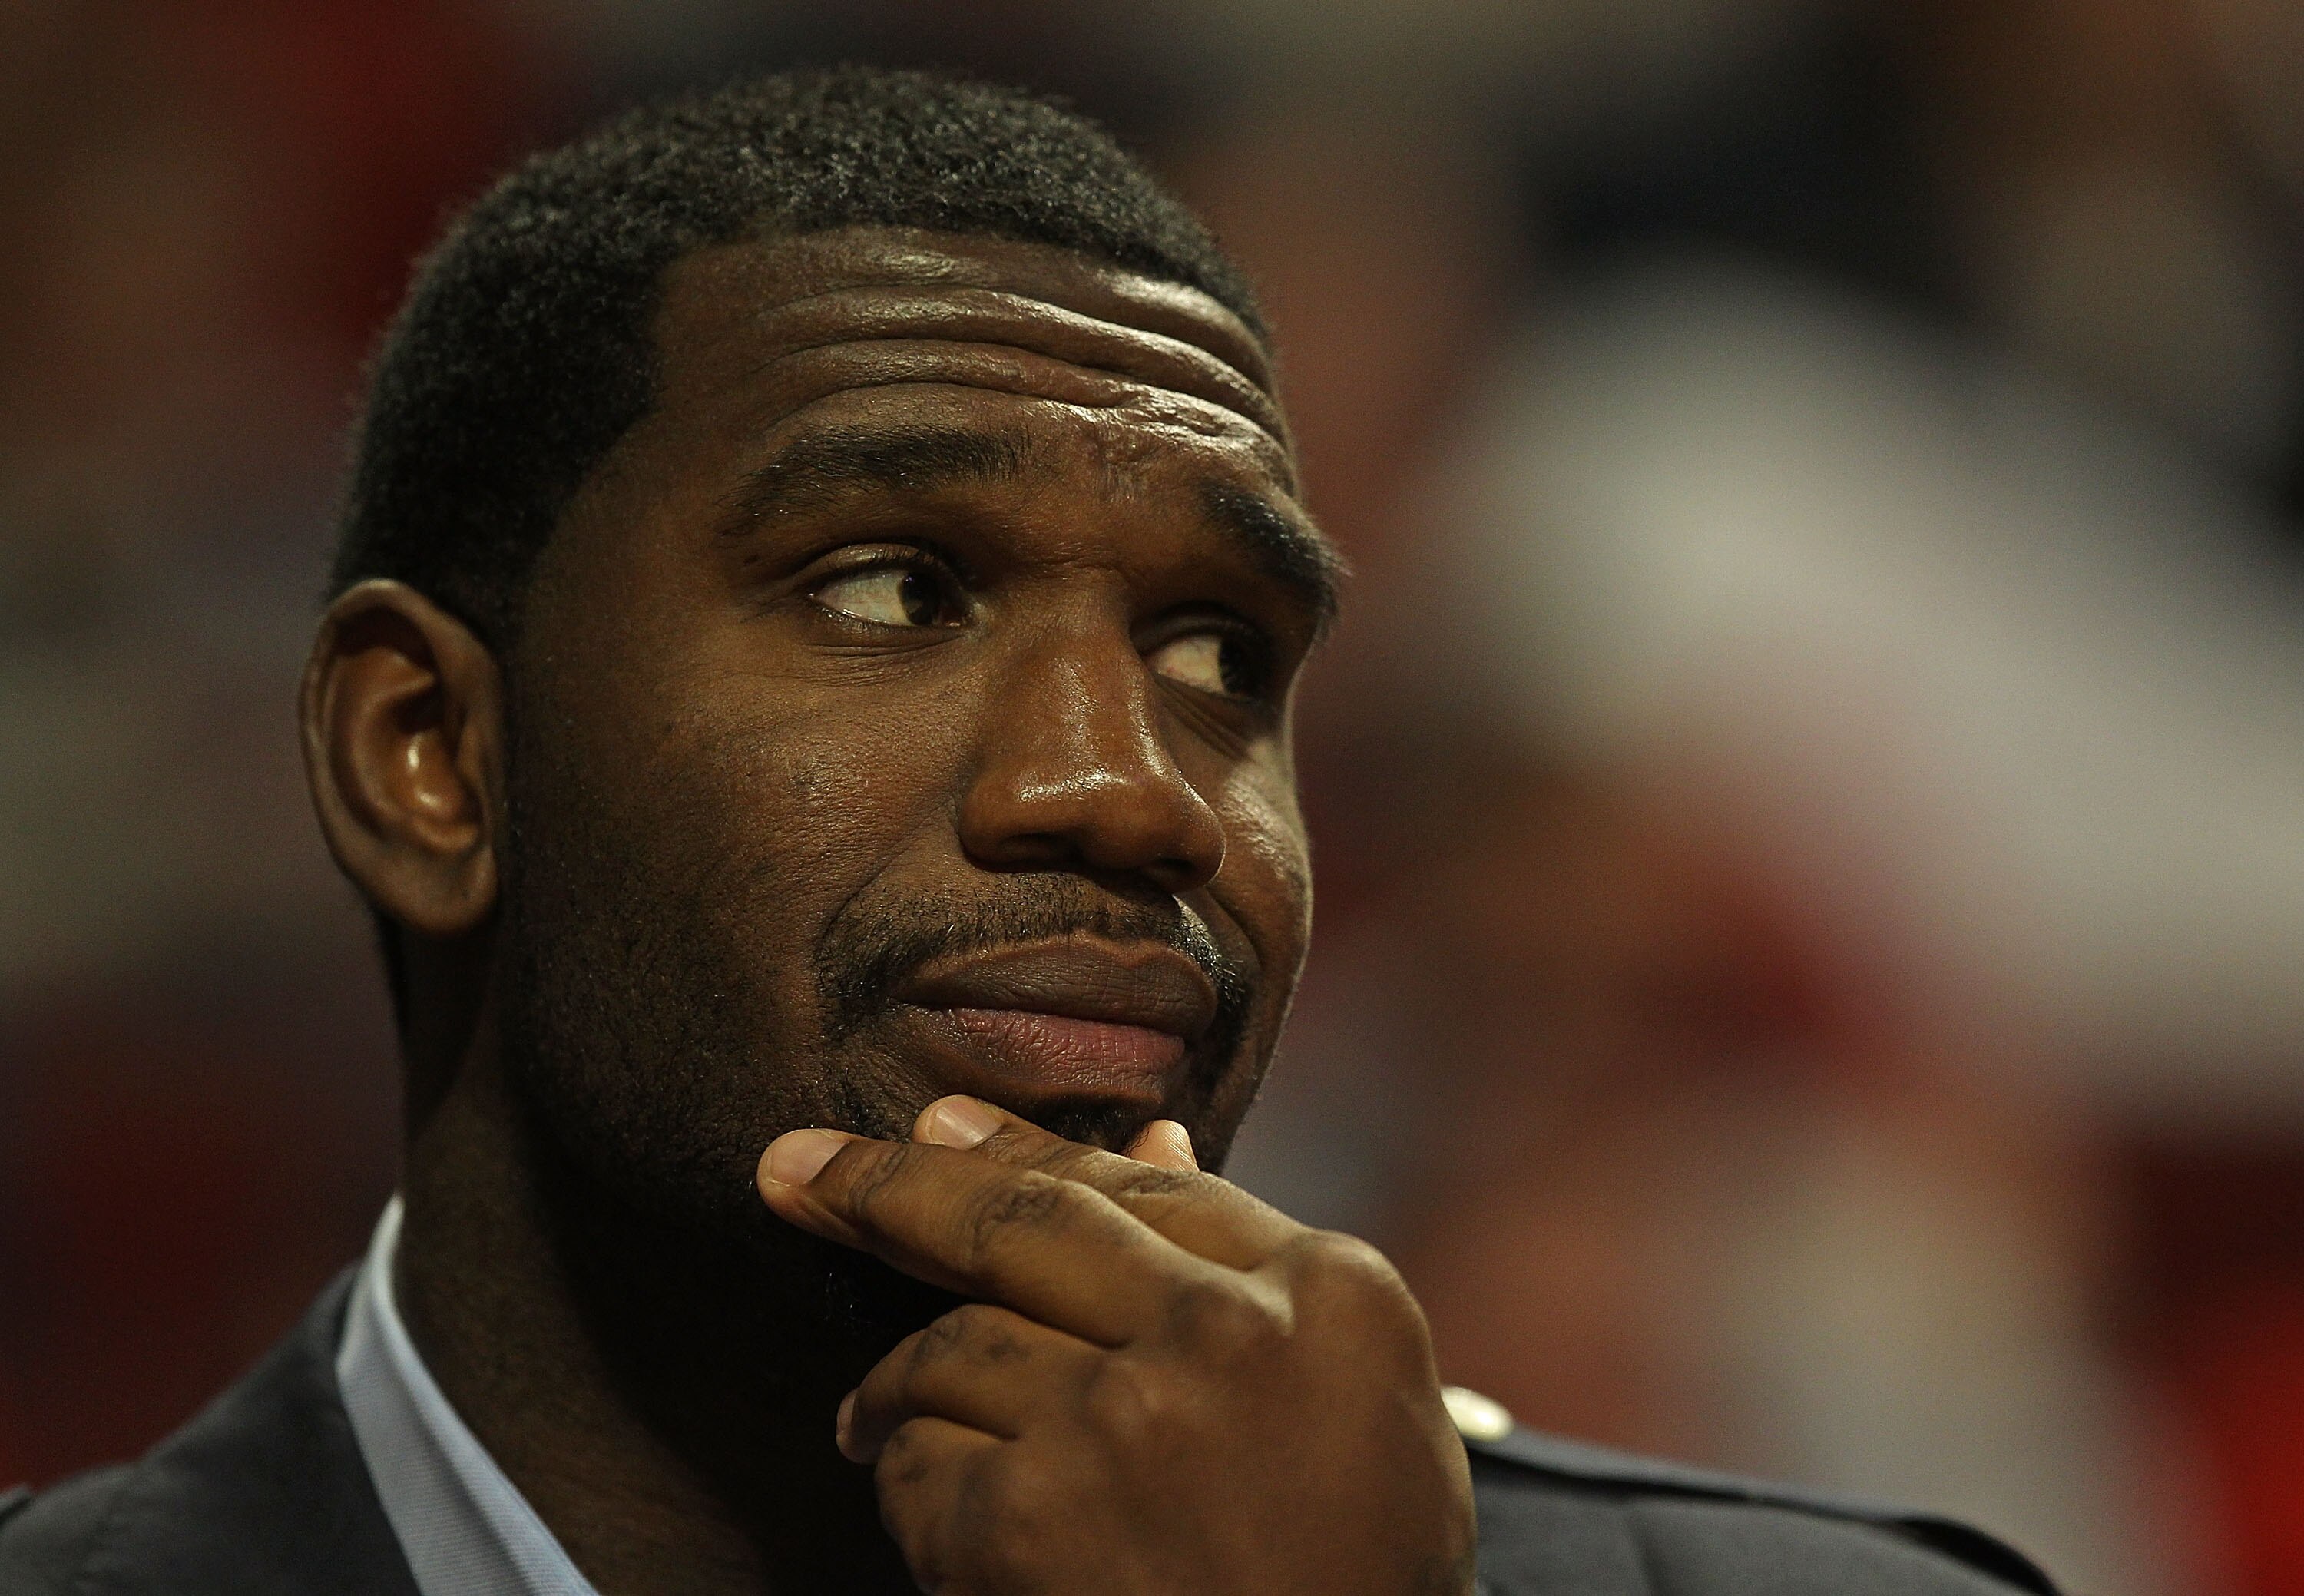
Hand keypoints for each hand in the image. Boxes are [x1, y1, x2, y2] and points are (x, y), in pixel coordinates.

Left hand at [755, 1098, 1477, 1595]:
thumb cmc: (1364, 1571)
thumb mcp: (1363, 1397)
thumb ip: (1254, 1266)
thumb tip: (1153, 1135)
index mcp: (1322, 1290)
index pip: (1140, 1187)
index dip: (1021, 1149)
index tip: (934, 1123)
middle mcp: (1222, 1334)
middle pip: (1019, 1223)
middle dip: (884, 1187)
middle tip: (791, 1170)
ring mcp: (1121, 1424)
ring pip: (951, 1347)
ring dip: (897, 1386)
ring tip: (868, 1422)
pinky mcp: (1029, 1526)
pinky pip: (921, 1465)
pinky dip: (910, 1486)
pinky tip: (931, 1516)